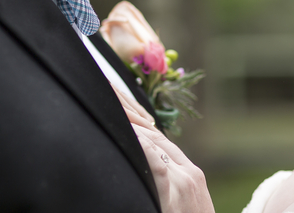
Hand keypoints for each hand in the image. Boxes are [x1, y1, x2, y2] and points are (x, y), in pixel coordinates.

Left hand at [111, 84, 214, 211]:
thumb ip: (160, 190)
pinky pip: (152, 157)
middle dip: (126, 113)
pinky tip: (119, 128)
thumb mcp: (172, 205)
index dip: (134, 121)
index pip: (157, 139)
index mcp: (189, 176)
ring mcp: (185, 180)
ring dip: (126, 121)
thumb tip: (139, 177)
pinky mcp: (177, 189)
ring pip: (150, 140)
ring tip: (104, 102)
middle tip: (104, 92)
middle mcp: (189, 172)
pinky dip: (135, 141)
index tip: (113, 104)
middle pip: (152, 133)